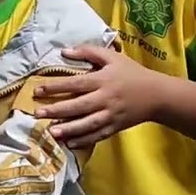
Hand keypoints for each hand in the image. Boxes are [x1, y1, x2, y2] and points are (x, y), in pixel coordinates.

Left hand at [34, 45, 160, 148]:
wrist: (158, 95)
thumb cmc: (132, 73)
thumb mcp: (112, 57)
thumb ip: (88, 52)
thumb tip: (64, 51)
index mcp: (103, 80)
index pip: (76, 83)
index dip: (56, 87)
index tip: (37, 90)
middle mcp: (106, 99)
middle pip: (78, 105)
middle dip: (57, 110)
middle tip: (37, 113)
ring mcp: (111, 115)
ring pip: (87, 124)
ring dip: (68, 129)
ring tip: (51, 132)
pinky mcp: (116, 127)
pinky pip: (98, 135)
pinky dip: (84, 140)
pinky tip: (70, 143)